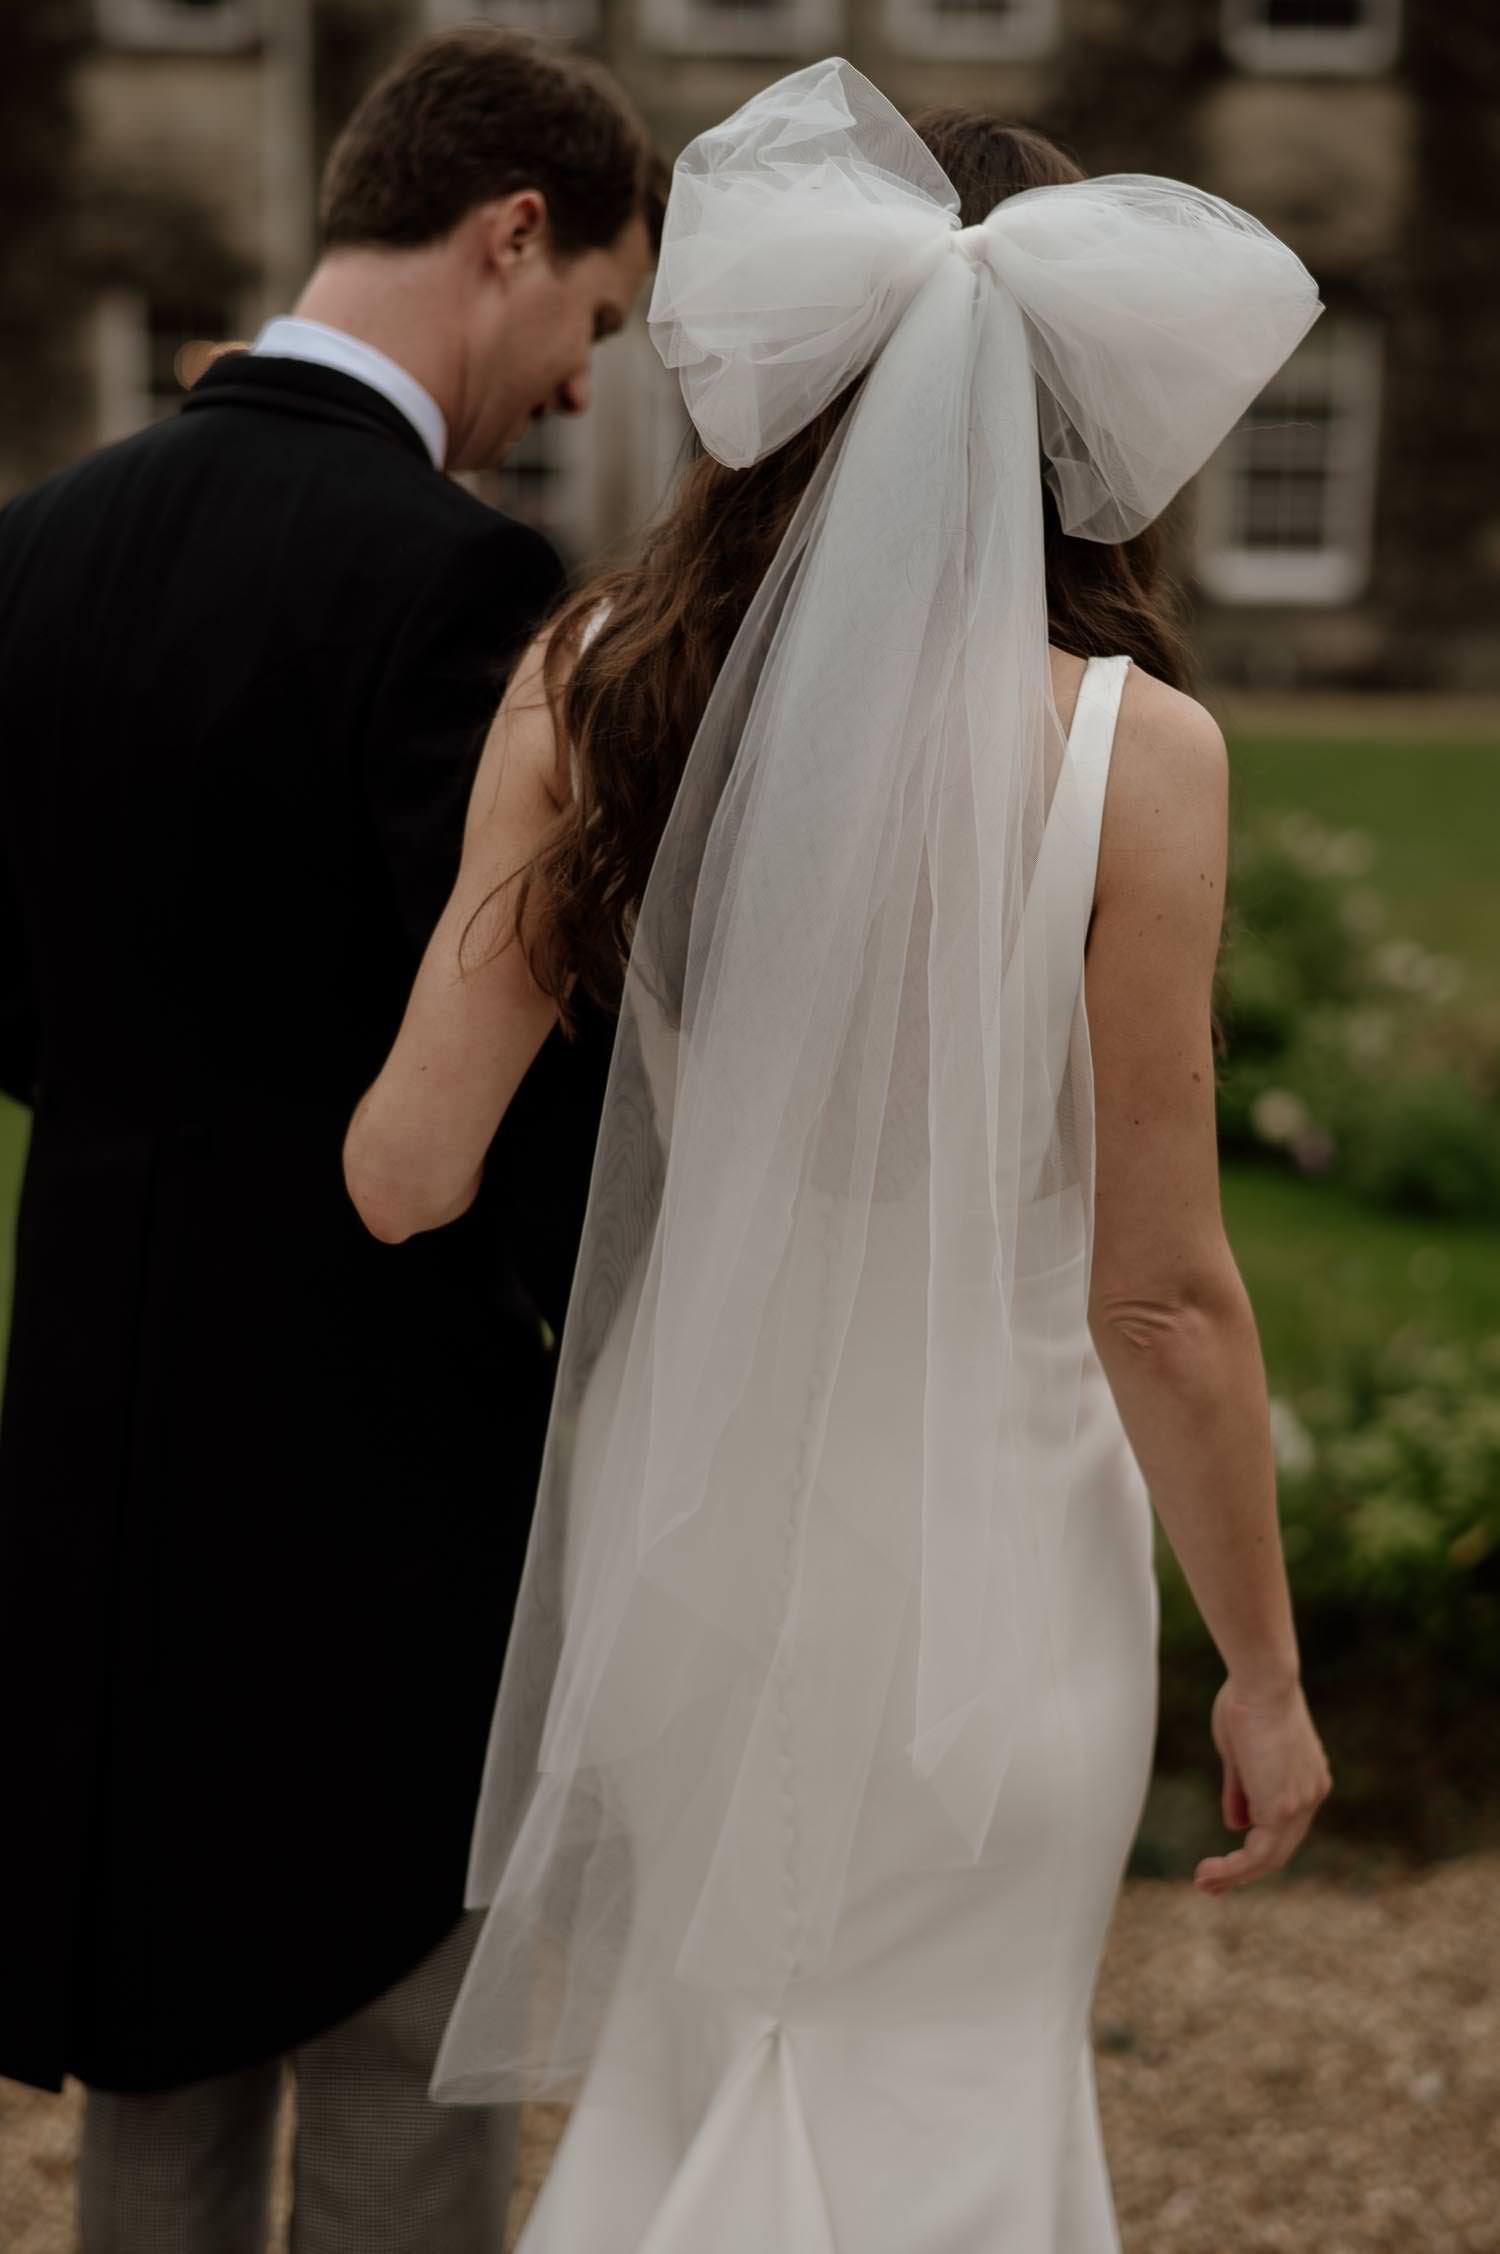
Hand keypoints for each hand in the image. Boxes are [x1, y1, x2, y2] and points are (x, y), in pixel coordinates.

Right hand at [1194, 1675, 1331, 1896]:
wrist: (1263, 1681)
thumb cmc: (1247, 1701)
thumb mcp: (1242, 1753)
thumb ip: (1243, 1790)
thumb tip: (1237, 1825)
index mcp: (1307, 1779)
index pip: (1284, 1824)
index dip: (1255, 1844)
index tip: (1225, 1855)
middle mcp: (1311, 1794)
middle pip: (1281, 1848)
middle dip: (1245, 1870)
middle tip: (1212, 1882)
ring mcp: (1301, 1803)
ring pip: (1271, 1857)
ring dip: (1236, 1875)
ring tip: (1203, 1882)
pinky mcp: (1283, 1808)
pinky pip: (1260, 1853)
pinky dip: (1235, 1868)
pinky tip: (1209, 1872)